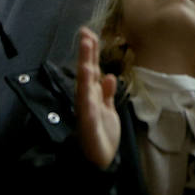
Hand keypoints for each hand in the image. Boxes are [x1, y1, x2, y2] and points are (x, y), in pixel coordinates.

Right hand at [75, 27, 119, 169]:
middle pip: (86, 72)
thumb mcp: (108, 110)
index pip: (91, 70)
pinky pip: (89, 109)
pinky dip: (89, 98)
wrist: (100, 161)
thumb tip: (110, 76)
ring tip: (85, 50)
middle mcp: (87, 100)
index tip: (89, 33)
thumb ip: (107, 94)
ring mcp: (87, 111)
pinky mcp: (89, 124)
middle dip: (85, 54)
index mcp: (93, 95)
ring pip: (85, 85)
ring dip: (85, 68)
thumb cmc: (103, 135)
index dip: (89, 52)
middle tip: (85, 33)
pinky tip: (90, 84)